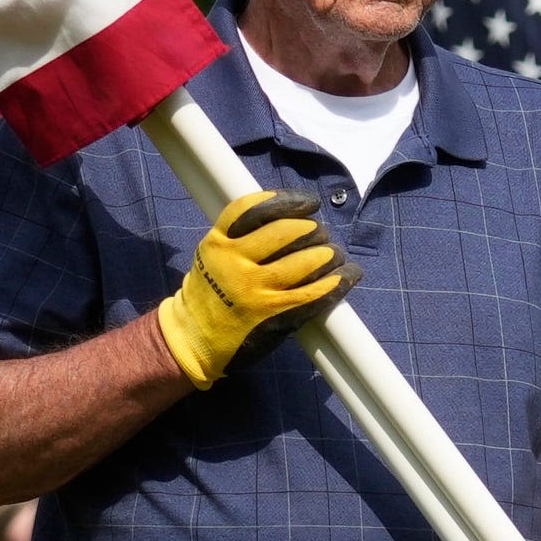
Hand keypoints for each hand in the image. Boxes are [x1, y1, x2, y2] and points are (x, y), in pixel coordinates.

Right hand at [155, 191, 355, 389]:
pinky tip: (348, 274)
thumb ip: (241, 236)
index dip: (289, 200)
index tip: (309, 203)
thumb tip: (291, 217)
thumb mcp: (212, 255)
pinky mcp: (275, 315)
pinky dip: (338, 280)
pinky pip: (316, 292)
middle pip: (289, 231)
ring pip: (308, 260)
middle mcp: (235, 263)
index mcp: (219, 243)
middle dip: (314, 230)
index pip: (257, 208)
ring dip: (330, 254)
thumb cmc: (208, 295)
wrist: (193, 340)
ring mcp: (256, 290)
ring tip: (334, 256)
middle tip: (321, 236)